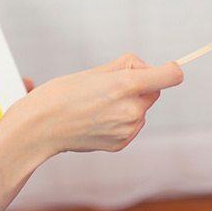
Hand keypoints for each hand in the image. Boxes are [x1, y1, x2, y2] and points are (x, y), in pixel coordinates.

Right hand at [6, 54, 183, 158]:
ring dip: (128, 105)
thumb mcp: (96, 71)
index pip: (171, 76)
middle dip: (139, 86)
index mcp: (126, 85)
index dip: (169, 70)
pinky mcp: (121, 143)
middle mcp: (132, 110)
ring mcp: (127, 130)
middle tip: (109, 86)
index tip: (165, 70)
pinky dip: (120, 121)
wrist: (40, 127)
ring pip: (141, 110)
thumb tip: (149, 71)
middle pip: (154, 92)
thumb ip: (128, 67)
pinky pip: (131, 126)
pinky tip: (97, 120)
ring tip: (98, 105)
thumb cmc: (62, 94)